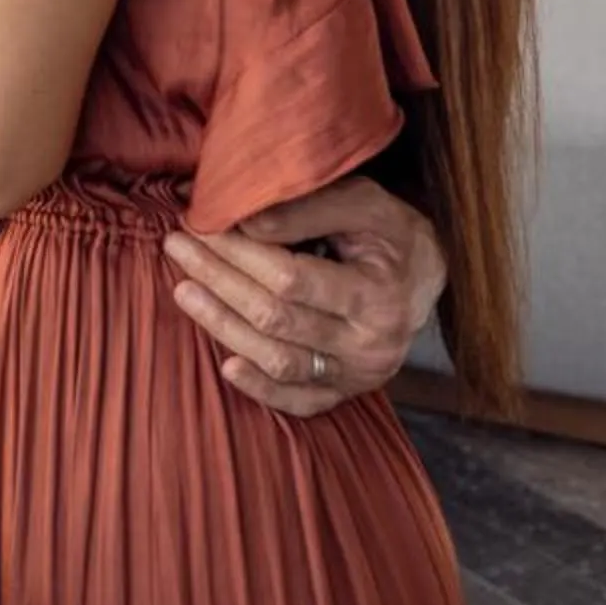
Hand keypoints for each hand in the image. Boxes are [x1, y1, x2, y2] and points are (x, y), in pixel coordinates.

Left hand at [165, 176, 447, 416]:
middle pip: (276, 318)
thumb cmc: (389, 232)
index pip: (290, 278)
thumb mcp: (364, 203)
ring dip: (222, 326)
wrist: (427, 278)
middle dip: (219, 280)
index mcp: (377, 294)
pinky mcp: (346, 393)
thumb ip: (307, 209)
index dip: (237, 253)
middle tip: (178, 247)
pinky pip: (299, 402)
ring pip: (278, 360)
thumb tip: (245, 221)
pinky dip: (261, 389)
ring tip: (183, 290)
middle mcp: (371, 345)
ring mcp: (358, 375)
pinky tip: (225, 365)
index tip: (199, 224)